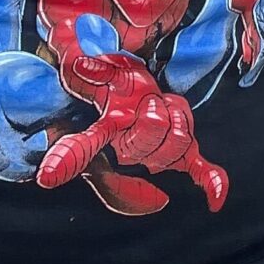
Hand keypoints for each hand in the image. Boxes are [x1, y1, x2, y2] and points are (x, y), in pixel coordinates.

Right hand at [37, 59, 227, 209]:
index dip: (65, 162)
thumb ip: (96, 71)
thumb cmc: (124, 87)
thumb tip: (80, 63)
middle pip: (145, 149)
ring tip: (169, 106)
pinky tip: (216, 200)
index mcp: (106, 134)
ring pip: (177, 148)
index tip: (47, 177)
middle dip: (153, 125)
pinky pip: (199, 170)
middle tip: (153, 105)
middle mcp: (131, 151)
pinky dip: (210, 182)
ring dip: (179, 123)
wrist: (143, 97)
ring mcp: (159, 153)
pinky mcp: (185, 151)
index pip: (82, 149)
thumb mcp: (110, 74)